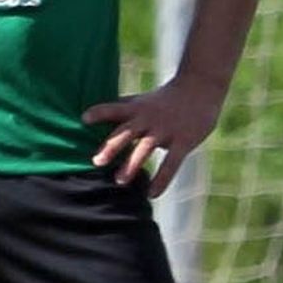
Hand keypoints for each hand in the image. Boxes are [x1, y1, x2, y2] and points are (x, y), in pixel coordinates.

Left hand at [82, 73, 227, 197]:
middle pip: (126, 132)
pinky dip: (161, 180)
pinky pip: (171, 164)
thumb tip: (96, 117)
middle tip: (96, 162)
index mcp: (136, 108)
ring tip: (120, 181)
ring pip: (145, 149)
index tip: (83, 119)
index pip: (113, 108)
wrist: (199, 88)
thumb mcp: (141, 101)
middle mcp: (148, 119)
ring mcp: (165, 130)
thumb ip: (122, 111)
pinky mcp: (183, 142)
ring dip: (132, 166)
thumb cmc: (164, 99)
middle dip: (111, 147)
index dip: (99, 112)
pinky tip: (151, 194)